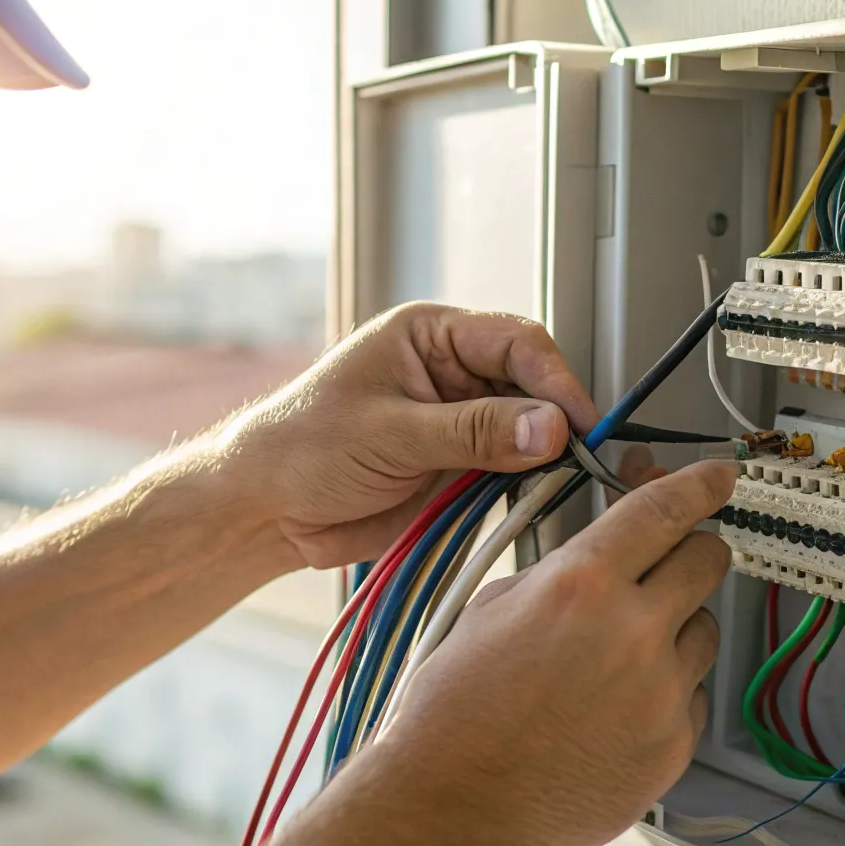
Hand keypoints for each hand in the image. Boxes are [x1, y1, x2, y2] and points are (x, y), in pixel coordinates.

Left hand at [218, 302, 596, 568]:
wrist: (265, 508)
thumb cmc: (300, 447)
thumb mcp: (389, 433)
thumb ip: (471, 431)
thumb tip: (548, 427)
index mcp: (430, 336)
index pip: (517, 343)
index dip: (554, 381)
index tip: (578, 423)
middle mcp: (452, 373)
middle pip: (532, 385)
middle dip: (558, 419)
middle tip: (579, 458)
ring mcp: (459, 422)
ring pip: (529, 431)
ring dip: (547, 457)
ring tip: (564, 482)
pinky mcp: (460, 468)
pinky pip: (512, 471)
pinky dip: (530, 486)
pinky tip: (540, 498)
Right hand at [363, 458, 735, 845]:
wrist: (450, 805)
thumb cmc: (455, 713)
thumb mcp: (492, 607)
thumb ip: (564, 572)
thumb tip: (609, 554)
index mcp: (583, 584)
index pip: (666, 509)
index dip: (700, 484)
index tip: (718, 477)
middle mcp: (634, 633)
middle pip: (708, 561)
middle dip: (691, 552)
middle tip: (667, 566)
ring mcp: (661, 695)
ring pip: (703, 632)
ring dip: (672, 631)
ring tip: (610, 663)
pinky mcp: (672, 748)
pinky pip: (691, 698)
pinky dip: (663, 696)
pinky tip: (610, 713)